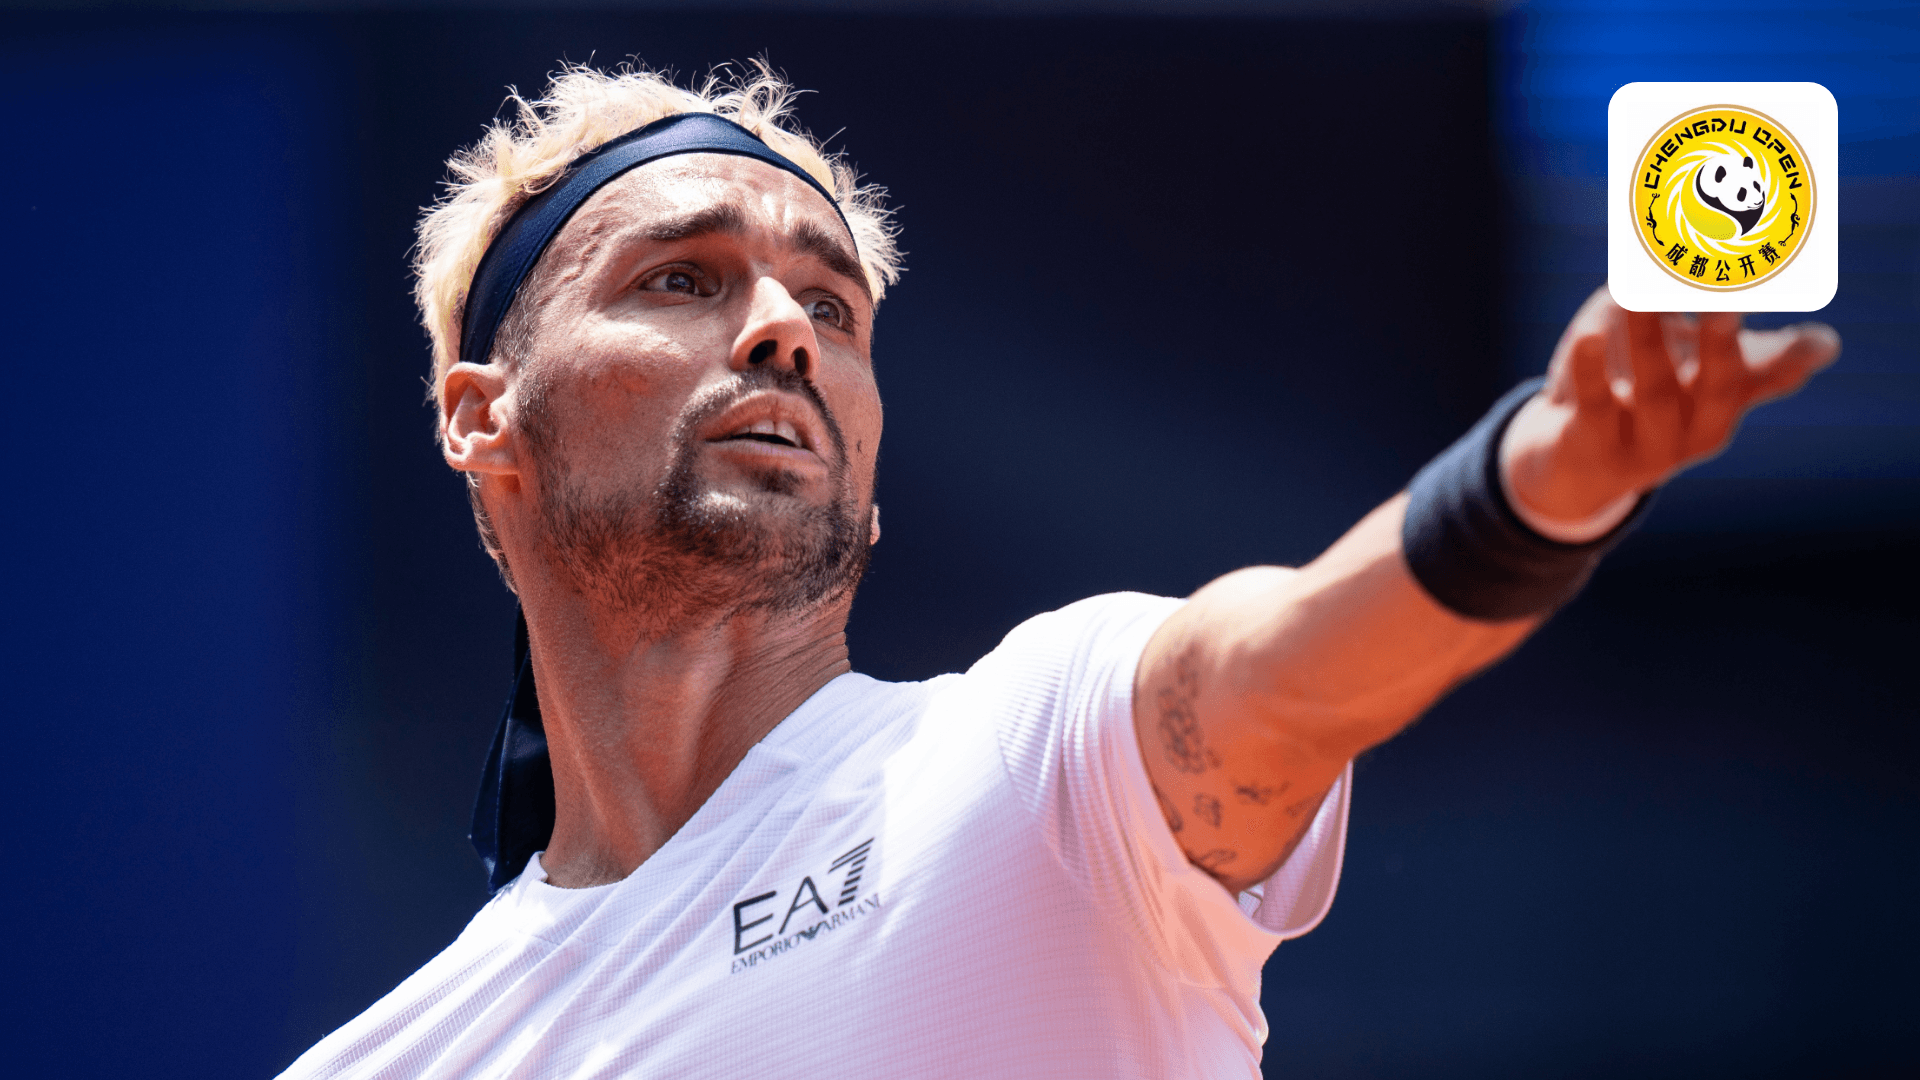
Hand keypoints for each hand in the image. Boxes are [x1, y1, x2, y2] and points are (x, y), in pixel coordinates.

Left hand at [1501, 286, 1840, 530]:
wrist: (1569, 465)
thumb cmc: (1639, 391)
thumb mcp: (1688, 364)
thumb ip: (1727, 333)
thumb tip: (1818, 337)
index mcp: (1723, 404)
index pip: (1771, 379)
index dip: (1795, 358)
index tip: (1819, 336)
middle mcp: (1694, 430)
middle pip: (1717, 386)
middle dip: (1723, 342)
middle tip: (1727, 299)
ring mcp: (1645, 447)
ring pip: (1653, 392)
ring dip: (1650, 340)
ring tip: (1640, 293)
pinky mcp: (1590, 448)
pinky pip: (1593, 408)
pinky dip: (1591, 371)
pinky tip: (1587, 335)